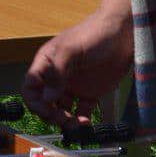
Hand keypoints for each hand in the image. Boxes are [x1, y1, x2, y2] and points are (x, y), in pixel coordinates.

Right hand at [22, 14, 133, 132]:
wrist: (124, 33)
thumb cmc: (94, 34)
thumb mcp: (71, 49)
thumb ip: (56, 72)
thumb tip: (47, 98)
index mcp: (47, 63)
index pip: (31, 86)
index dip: (34, 100)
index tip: (46, 109)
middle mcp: (58, 76)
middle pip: (44, 102)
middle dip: (50, 114)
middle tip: (62, 119)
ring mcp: (74, 85)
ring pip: (61, 110)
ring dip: (65, 120)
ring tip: (76, 124)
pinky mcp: (90, 92)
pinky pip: (81, 112)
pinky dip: (82, 120)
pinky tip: (87, 122)